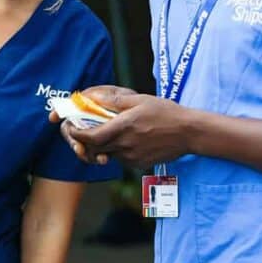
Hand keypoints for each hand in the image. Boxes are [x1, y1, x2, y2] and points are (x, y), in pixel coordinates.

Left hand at [52, 85, 193, 168]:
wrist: (189, 133)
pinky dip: (117, 152)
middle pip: (95, 149)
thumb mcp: (140, 100)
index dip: (77, 134)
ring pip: (107, 155)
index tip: (72, 128)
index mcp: (123, 128)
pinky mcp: (139, 164)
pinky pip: (121, 159)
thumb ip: (115, 102)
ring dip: (103, 147)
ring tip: (110, 133)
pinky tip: (128, 140)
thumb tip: (94, 98)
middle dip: (86, 142)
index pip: (91, 137)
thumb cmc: (166, 113)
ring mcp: (132, 157)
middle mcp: (125, 145)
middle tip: (85, 132)